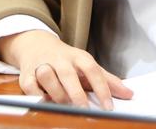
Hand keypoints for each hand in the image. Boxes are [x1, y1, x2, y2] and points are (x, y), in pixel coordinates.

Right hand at [0, 30, 131, 109]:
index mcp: (78, 57)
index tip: (109, 107)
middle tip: (84, 110)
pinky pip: (29, 86)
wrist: (35, 45)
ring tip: (64, 105)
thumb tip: (129, 94)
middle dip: (76, 94)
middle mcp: (60, 59)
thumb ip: (107, 80)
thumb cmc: (66, 61)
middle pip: (68, 74)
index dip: (102, 89)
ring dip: (56, 93)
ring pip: (46, 75)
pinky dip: (36, 95)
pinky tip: (45, 102)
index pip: (93, 70)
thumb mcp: (87, 66)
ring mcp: (42, 65)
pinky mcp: (26, 74)